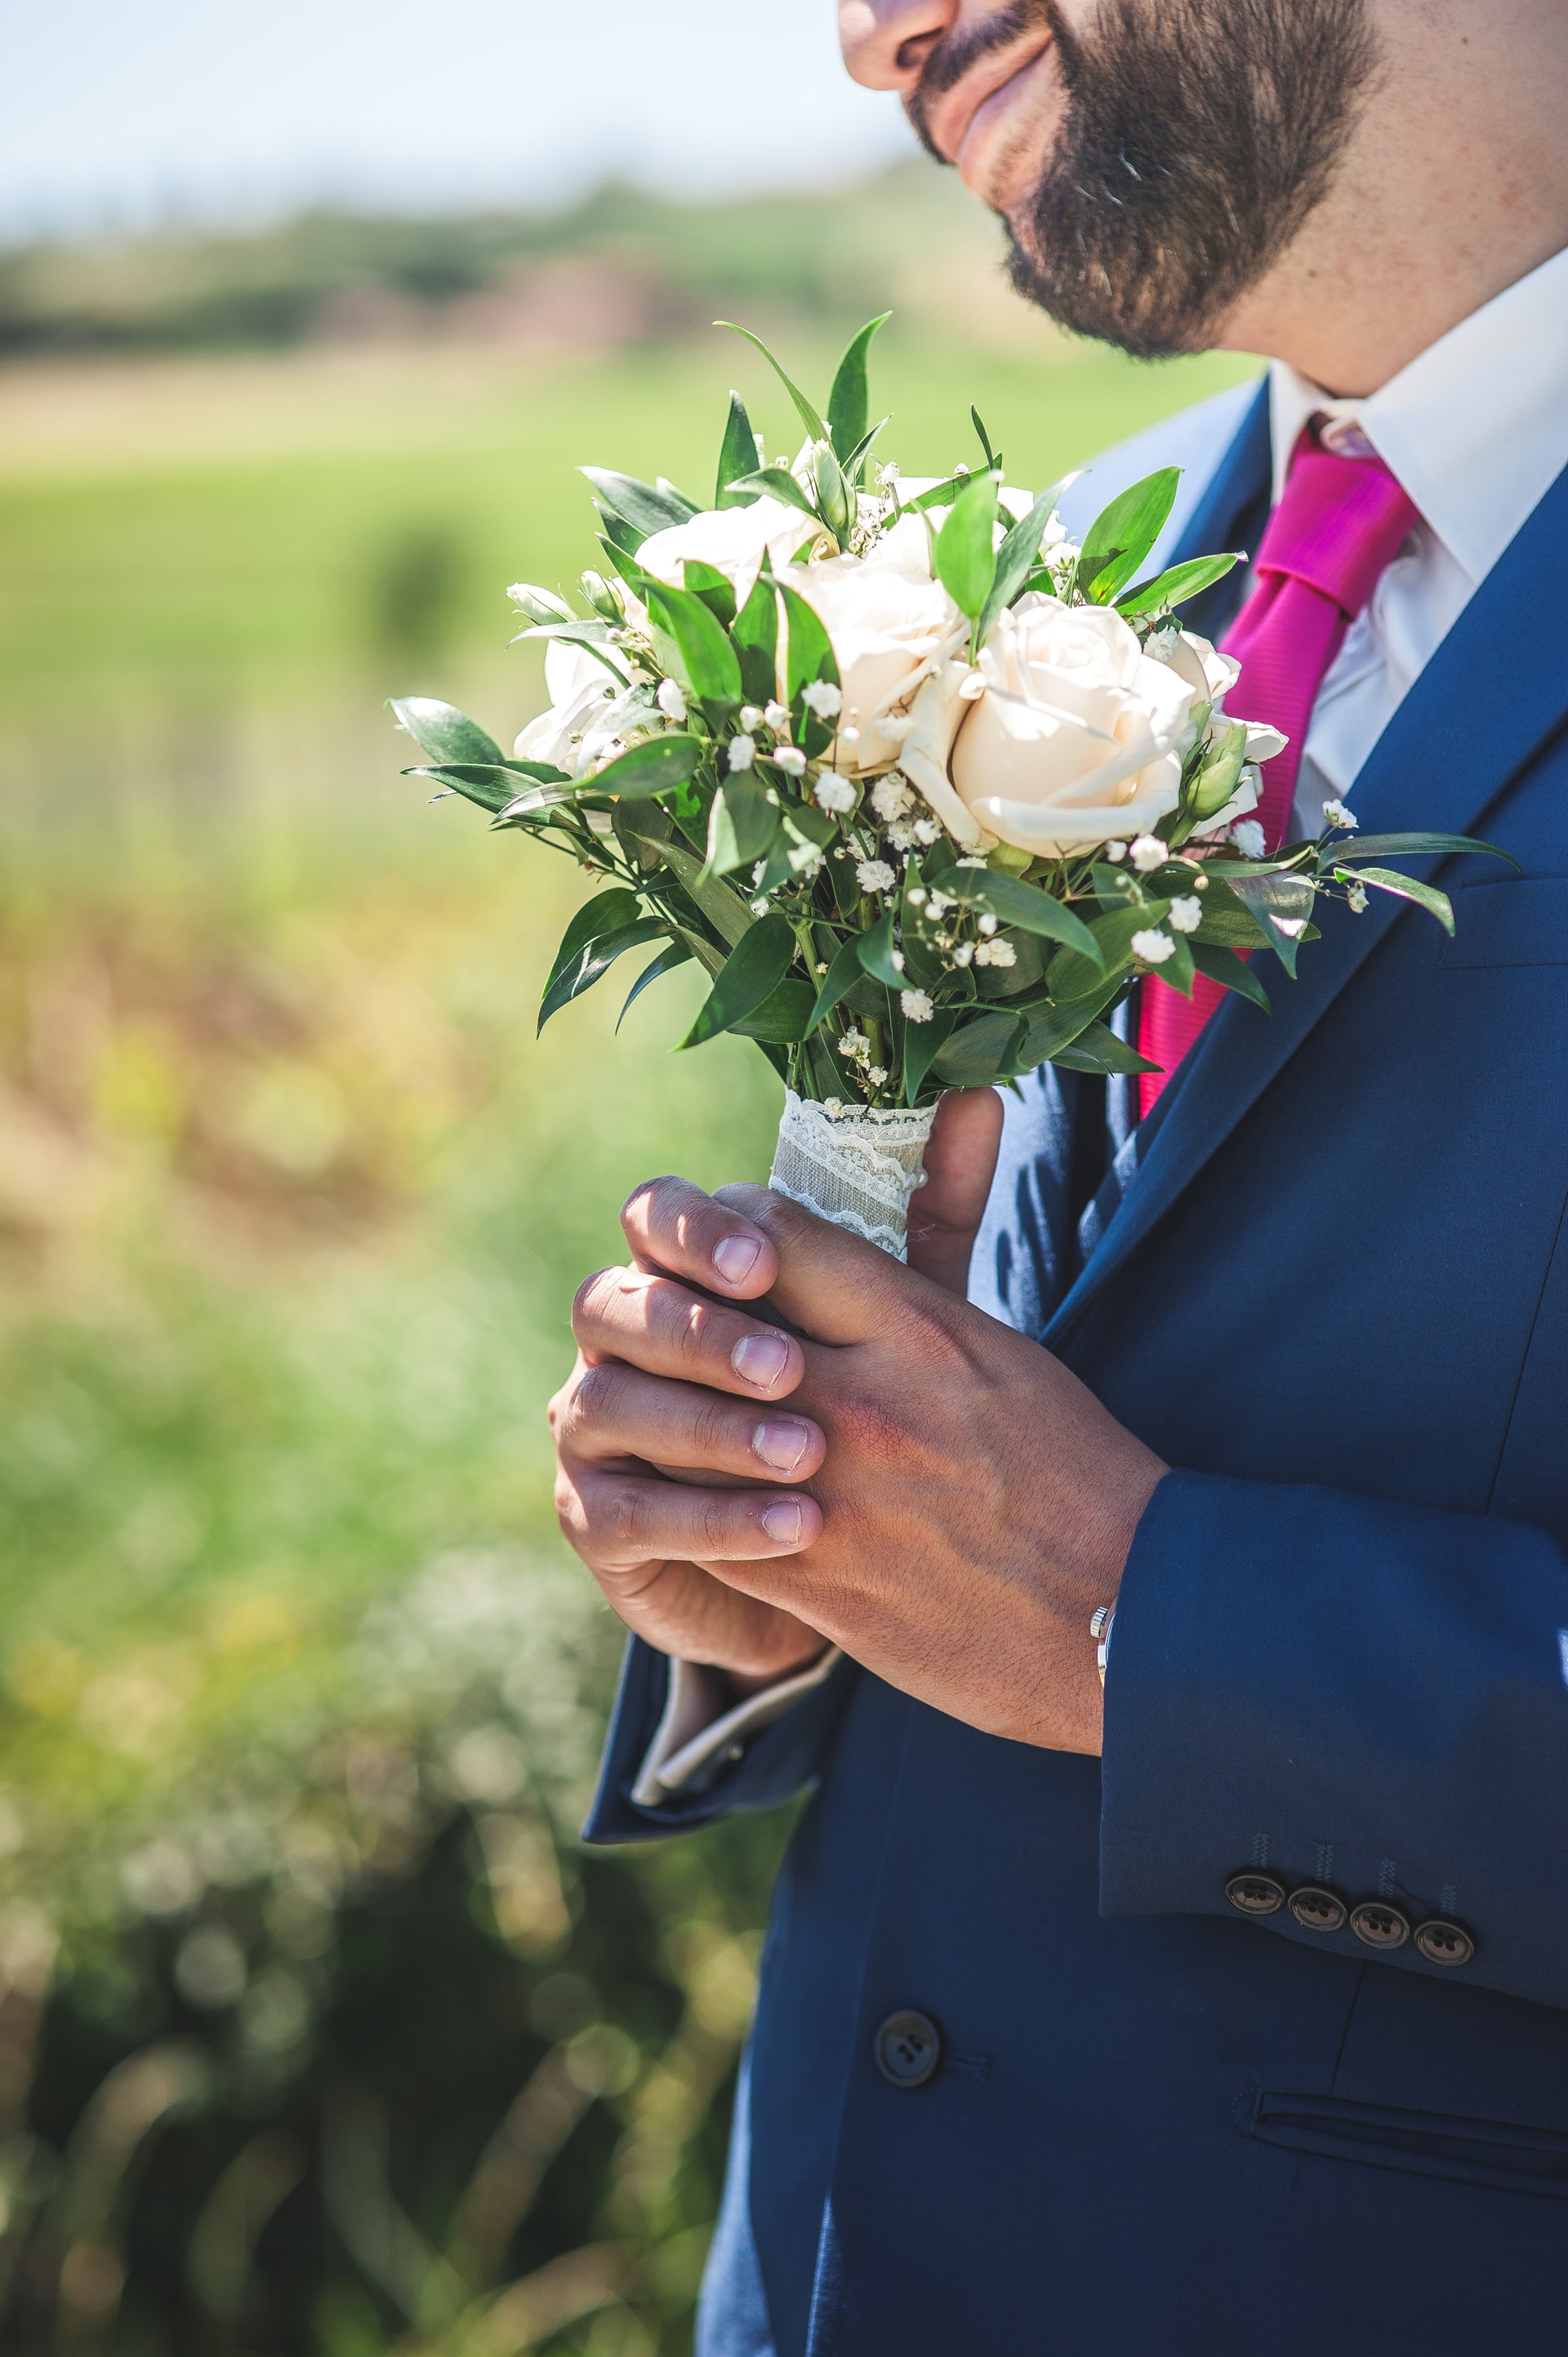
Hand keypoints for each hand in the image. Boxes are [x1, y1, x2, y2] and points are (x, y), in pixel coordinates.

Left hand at [553, 1110, 1166, 1751]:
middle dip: (678, 1313)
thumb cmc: (1070, 1467)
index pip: (773, 1231)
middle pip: (712, 1321)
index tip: (719, 1240)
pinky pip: (703, 1524)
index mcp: (919, 1327)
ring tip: (662, 1402)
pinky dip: (684, 1503)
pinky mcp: (814, 1578)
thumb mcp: (1003, 1343)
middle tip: (661, 1313)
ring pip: (690, 1426)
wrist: (1122, 1616)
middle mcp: (866, 1398)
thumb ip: (931, 1255)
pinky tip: (687, 1493)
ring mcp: (833, 1493)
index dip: (724, 1225)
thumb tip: (959, 1099)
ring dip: (670, 1412)